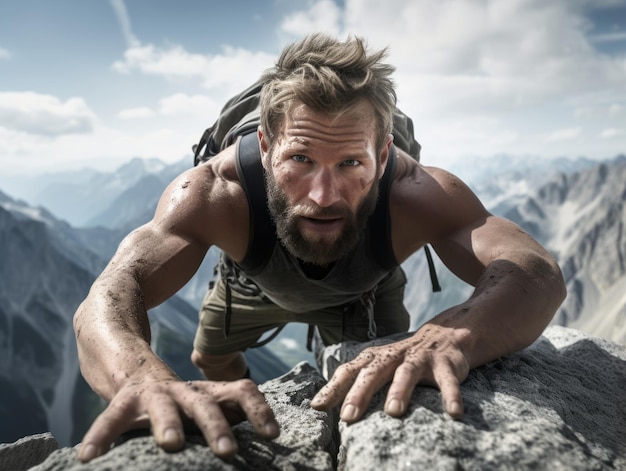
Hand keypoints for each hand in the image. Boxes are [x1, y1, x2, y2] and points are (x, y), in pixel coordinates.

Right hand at [77, 377, 279, 462]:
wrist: (130, 361)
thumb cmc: (175, 398)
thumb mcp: (200, 404)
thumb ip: (224, 417)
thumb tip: (263, 439)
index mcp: (207, 393)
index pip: (241, 392)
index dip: (259, 410)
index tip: (273, 434)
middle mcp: (184, 391)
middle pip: (205, 404)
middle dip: (217, 427)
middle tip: (228, 450)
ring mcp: (154, 394)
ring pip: (165, 407)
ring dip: (170, 424)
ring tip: (172, 444)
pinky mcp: (124, 399)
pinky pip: (111, 418)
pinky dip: (101, 436)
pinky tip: (89, 456)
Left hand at [310, 321, 469, 421]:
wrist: (446, 335)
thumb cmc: (404, 358)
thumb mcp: (380, 365)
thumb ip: (357, 381)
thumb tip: (323, 405)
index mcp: (375, 358)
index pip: (349, 371)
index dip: (333, 387)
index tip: (317, 406)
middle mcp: (394, 356)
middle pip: (373, 372)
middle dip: (359, 393)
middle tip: (348, 417)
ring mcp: (420, 359)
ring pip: (407, 373)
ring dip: (399, 391)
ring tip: (393, 412)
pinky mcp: (445, 365)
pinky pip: (448, 381)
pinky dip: (451, 396)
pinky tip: (454, 414)